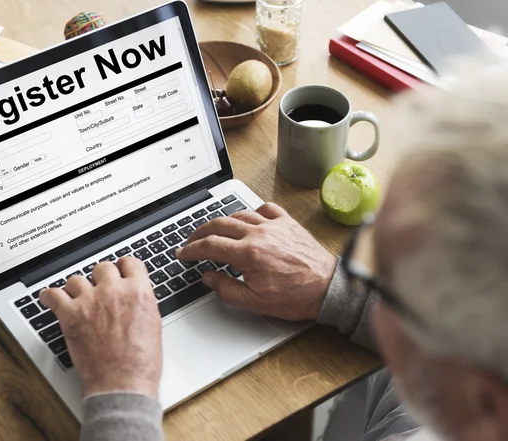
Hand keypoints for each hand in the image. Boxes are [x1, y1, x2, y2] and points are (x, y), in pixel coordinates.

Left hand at [40, 257, 161, 398]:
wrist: (123, 384)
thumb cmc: (140, 362)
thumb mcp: (153, 323)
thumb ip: (141, 302)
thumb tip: (133, 296)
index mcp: (138, 292)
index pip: (129, 262)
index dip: (124, 268)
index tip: (120, 272)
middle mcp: (114, 291)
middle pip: (103, 267)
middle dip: (102, 278)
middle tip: (100, 290)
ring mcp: (91, 301)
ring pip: (77, 279)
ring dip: (77, 288)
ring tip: (78, 298)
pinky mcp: (71, 315)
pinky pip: (53, 295)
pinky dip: (50, 296)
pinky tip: (51, 299)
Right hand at [177, 203, 335, 320]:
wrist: (328, 288)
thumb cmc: (296, 296)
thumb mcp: (254, 302)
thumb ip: (225, 289)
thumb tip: (208, 277)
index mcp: (248, 254)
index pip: (209, 245)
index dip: (191, 249)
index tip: (183, 253)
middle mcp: (259, 234)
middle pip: (219, 224)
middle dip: (200, 232)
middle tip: (192, 240)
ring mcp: (274, 225)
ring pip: (239, 214)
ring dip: (222, 221)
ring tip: (214, 230)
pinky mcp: (287, 223)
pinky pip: (266, 208)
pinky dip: (252, 211)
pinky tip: (249, 219)